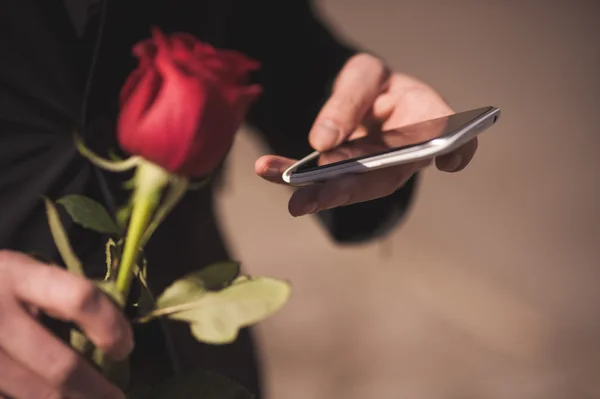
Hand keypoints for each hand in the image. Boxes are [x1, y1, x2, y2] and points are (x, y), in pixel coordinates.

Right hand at [0, 251, 132, 398]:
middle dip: (95, 391)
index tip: (125, 347)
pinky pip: (8, 396)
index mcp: (17, 276)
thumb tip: (114, 335)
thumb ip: (59, 296)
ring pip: (31, 394)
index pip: (80, 299)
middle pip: (59, 367)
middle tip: (117, 398)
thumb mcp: (20, 272)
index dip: (111, 326)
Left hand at [255, 53, 477, 215]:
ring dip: (316, 194)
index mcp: (427, 119)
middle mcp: (406, 153)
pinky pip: (325, 180)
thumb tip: (323, 142)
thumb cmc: (372, 84)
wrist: (360, 98)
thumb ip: (348, 101)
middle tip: (308, 200)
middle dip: (344, 190)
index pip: (452, 136)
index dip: (456, 149)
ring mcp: (378, 170)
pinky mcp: (351, 176)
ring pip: (351, 187)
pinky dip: (294, 177)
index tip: (450, 159)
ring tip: (287, 199)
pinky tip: (268, 171)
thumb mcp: (362, 74)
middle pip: (384, 176)